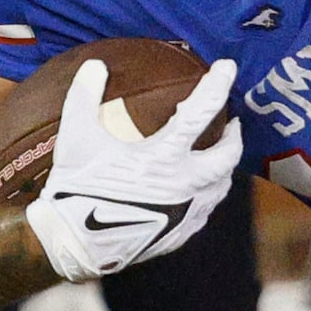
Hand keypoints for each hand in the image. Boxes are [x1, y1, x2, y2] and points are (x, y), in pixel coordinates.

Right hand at [25, 58, 243, 281]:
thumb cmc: (76, 189)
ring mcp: (188, 211)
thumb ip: (85, 97)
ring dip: (224, 167)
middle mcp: (185, 184)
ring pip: (222, 185)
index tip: (228, 67)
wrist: (77, 245)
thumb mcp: (76, 138)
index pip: (199, 112)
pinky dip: (209, 193)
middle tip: (232, 124)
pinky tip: (200, 189)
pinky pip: (207, 209)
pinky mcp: (183, 233)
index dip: (216, 86)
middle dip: (234, 136)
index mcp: (163, 156)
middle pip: (228, 156)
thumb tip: (95, 65)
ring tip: (218, 156)